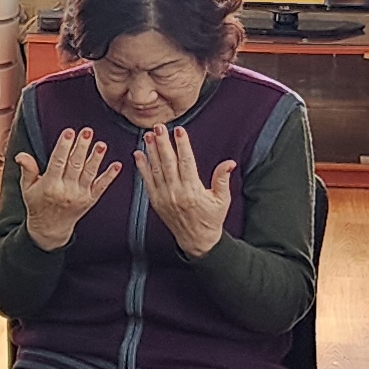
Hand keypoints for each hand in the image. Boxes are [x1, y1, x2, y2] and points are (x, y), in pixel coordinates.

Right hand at [18, 126, 119, 250]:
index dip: (64, 146)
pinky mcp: (91, 200)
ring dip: (96, 158)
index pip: (58, 162)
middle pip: (75, 165)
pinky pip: (102, 187)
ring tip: (101, 145)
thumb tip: (21, 155)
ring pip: (89, 174)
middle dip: (82, 147)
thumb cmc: (38, 205)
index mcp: (50, 185)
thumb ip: (27, 170)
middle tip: (87, 131)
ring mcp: (80, 195)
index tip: (69, 132)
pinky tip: (117, 165)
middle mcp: (66, 190)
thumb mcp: (27, 188)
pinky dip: (110, 176)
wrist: (50, 229)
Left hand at [131, 122, 236, 259]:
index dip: (183, 145)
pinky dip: (142, 167)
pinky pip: (147, 182)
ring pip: (156, 170)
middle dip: (162, 143)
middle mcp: (176, 193)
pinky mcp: (156, 201)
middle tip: (158, 127)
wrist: (197, 241)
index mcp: (193, 191)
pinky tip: (138, 154)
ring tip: (147, 135)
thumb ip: (223, 179)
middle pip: (168, 163)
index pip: (187, 163)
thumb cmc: (211, 219)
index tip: (179, 131)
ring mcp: (164, 197)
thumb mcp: (222, 200)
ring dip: (151, 151)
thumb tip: (229, 163)